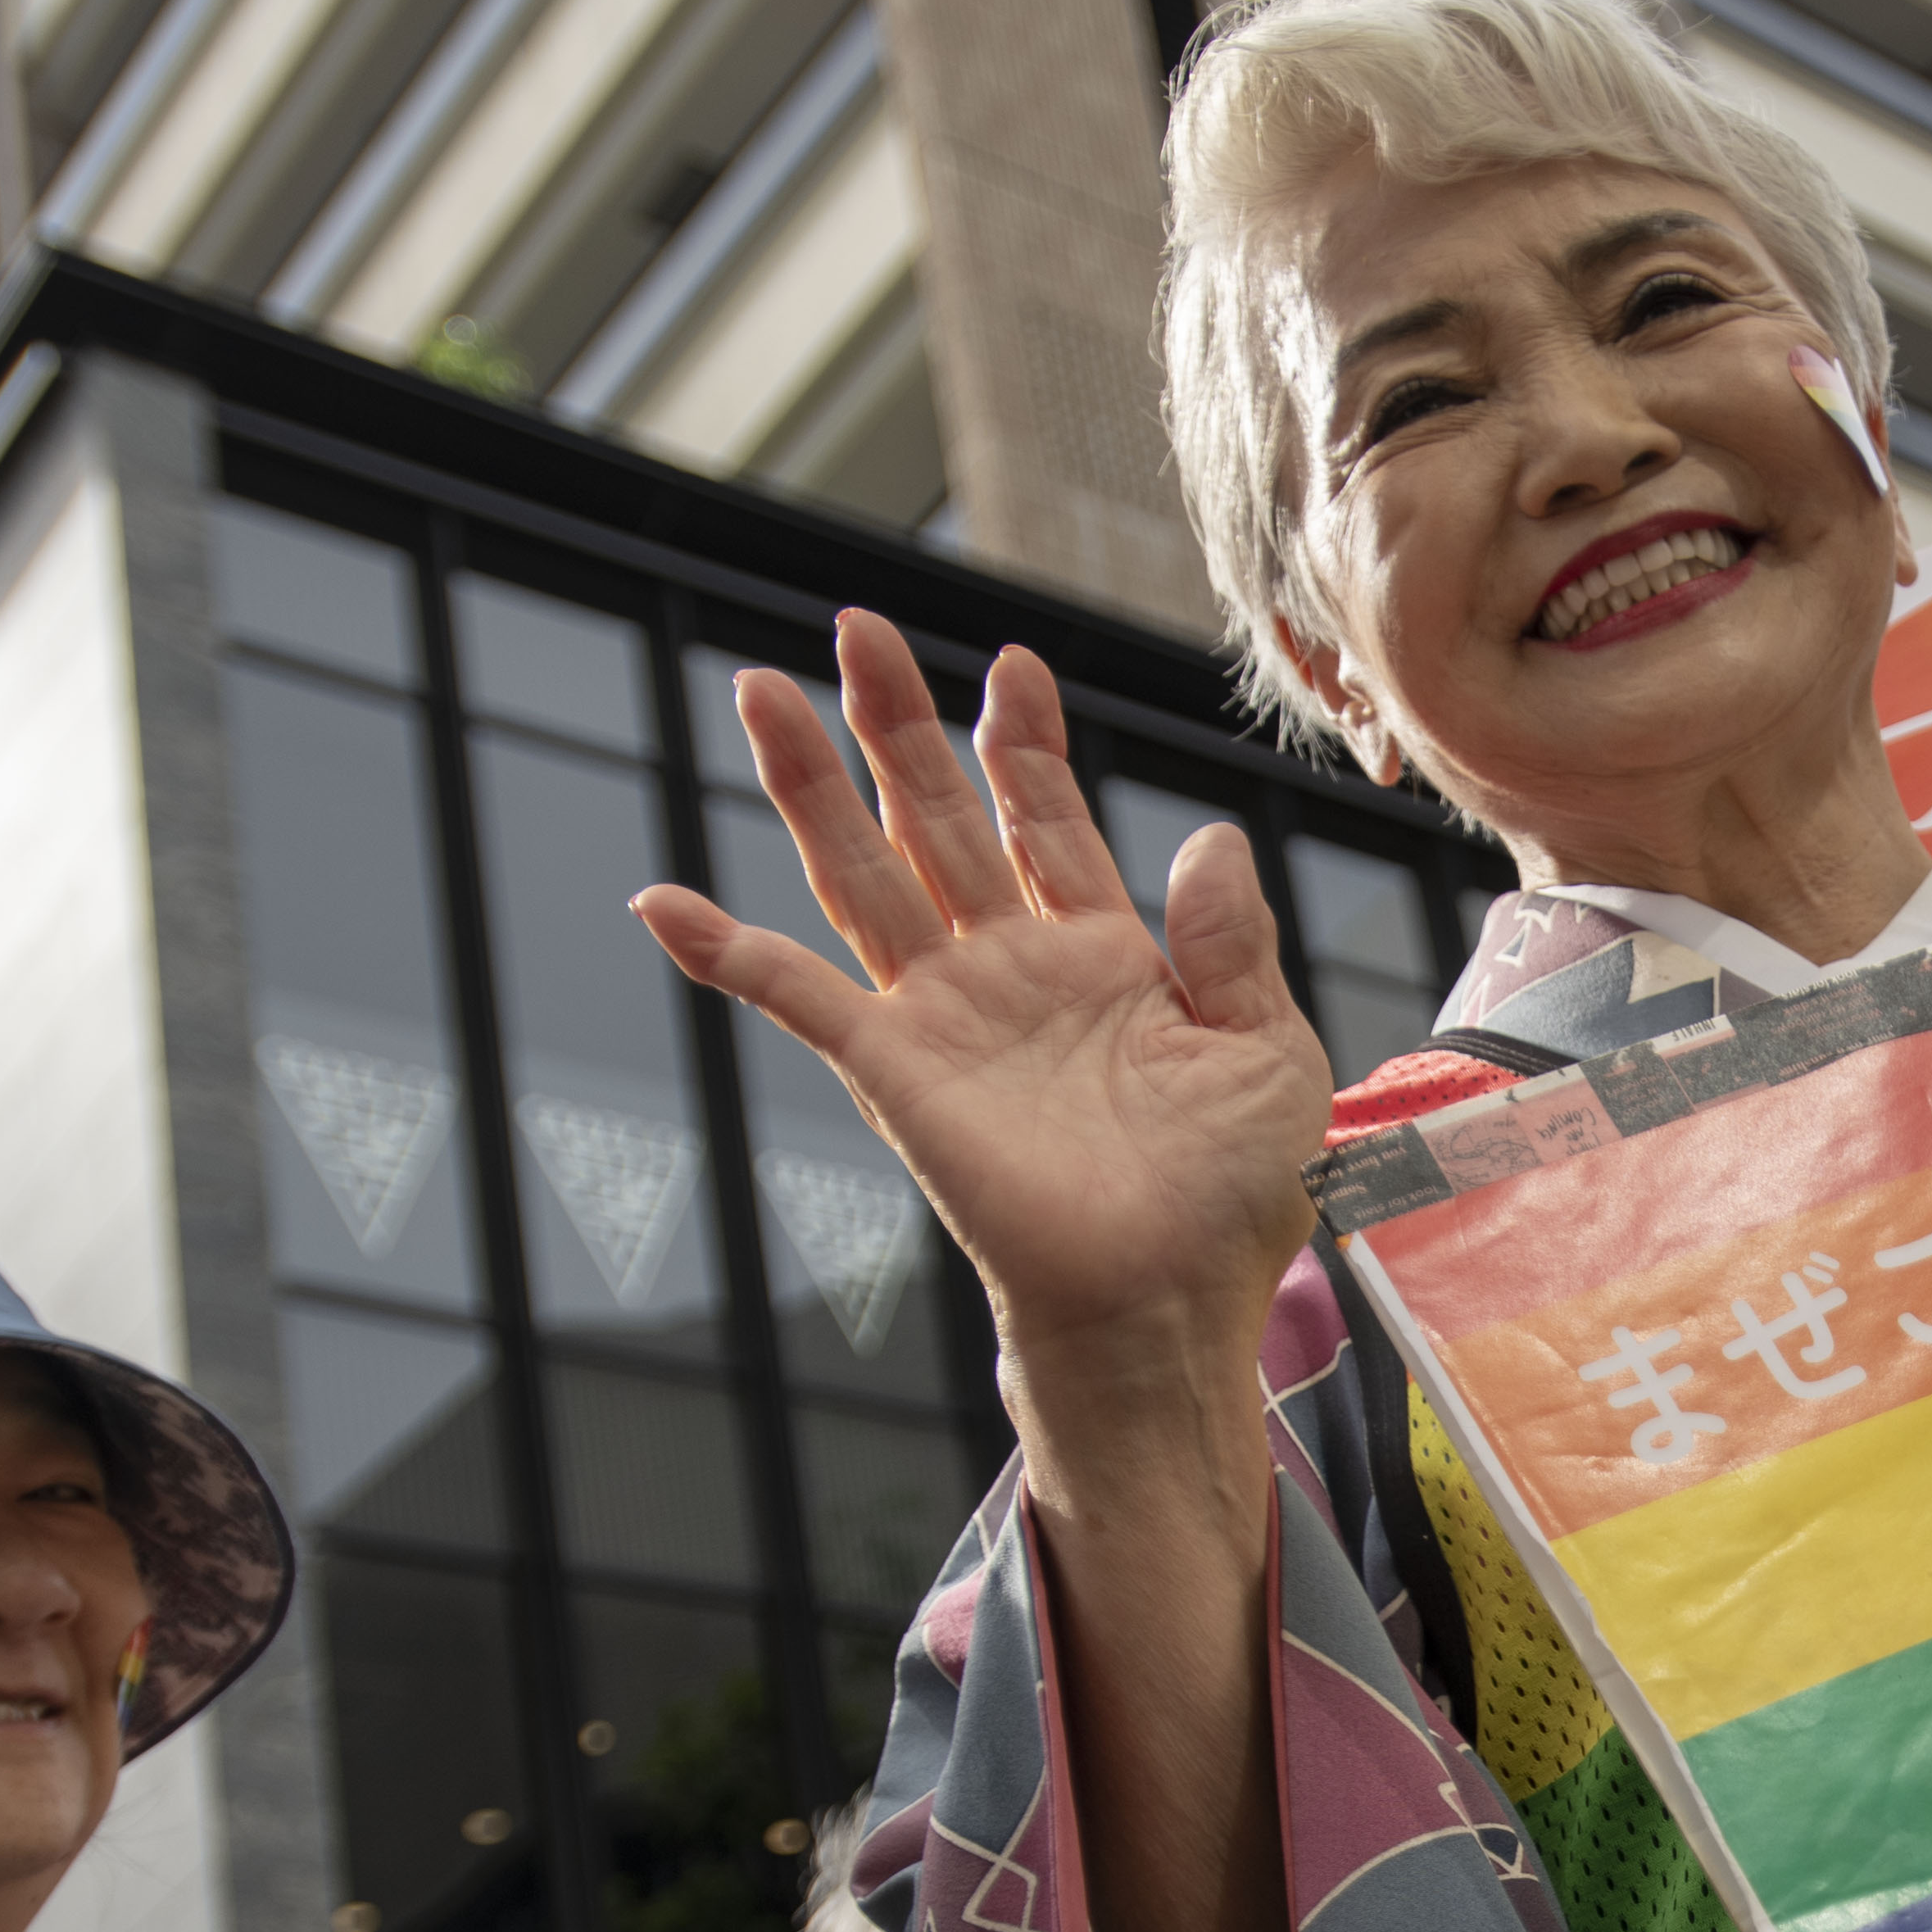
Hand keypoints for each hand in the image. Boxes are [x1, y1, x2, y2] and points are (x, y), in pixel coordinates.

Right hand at [630, 613, 1328, 1393]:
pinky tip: (663, 902)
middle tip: (854, 627)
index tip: (1009, 666)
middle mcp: (1009, 970)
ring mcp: (944, 1017)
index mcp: (1101, 954)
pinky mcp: (896, 1074)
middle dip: (895, 724)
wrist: (1170, 1304)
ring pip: (861, 875)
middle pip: (934, 817)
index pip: (1044, 818)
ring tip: (760, 693)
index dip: (1023, 743)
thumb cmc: (1231, 1201)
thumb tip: (1202, 842)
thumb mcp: (1268, 1053)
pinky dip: (727, 953)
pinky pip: (797, 999)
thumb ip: (1233, 944)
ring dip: (808, 788)